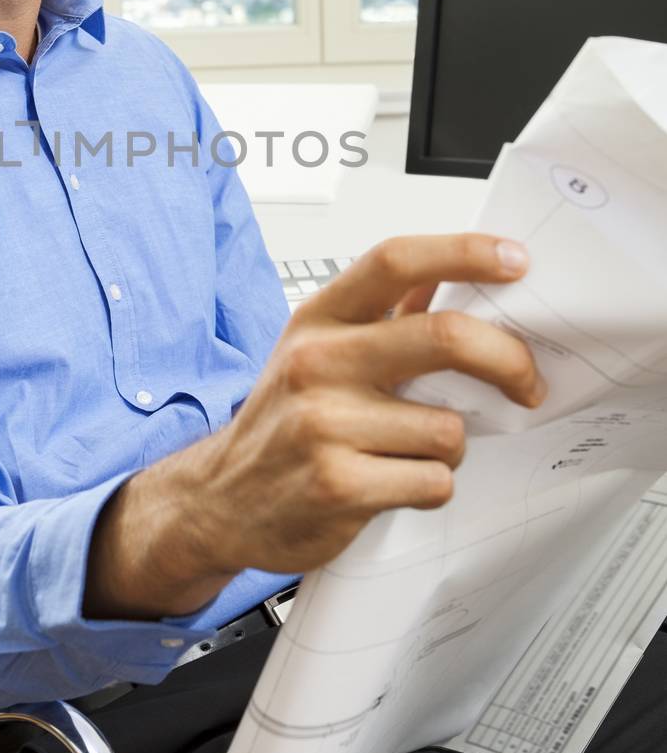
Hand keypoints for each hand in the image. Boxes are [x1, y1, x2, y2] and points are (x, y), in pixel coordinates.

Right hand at [195, 232, 541, 578]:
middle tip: (529, 383)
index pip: (395, 261)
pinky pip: (433, 480)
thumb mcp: (318, 351)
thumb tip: (456, 279)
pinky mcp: (338, 484)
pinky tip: (393, 484)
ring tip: (409, 453)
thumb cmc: (283, 422)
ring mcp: (324, 424)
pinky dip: (430, 487)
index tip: (516, 260)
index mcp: (319, 319)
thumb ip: (384, 317)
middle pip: (443, 336)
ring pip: (447, 428)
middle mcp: (318, 361)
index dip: (464, 252)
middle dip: (508, 360)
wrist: (222, 500)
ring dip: (449, 449)